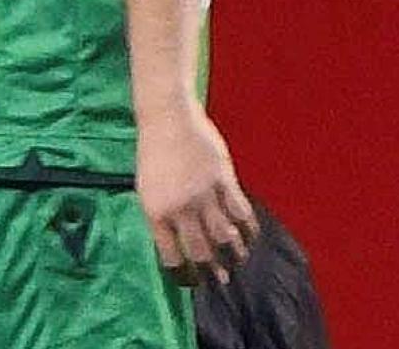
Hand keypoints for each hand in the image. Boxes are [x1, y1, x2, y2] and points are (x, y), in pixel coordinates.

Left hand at [135, 104, 258, 286]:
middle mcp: (179, 208)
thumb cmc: (154, 151)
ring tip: (240, 261)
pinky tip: (252, 234)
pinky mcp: (223, 179)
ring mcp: (202, 194)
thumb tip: (178, 242)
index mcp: (155, 212)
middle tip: (222, 280)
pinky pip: (240, 210)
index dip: (185, 273)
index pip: (171, 255)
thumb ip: (162, 216)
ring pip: (223, 234)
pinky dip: (248, 226)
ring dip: (234, 252)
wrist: (166, 117)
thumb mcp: (147, 188)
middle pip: (200, 250)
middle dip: (212, 270)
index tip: (194, 281)